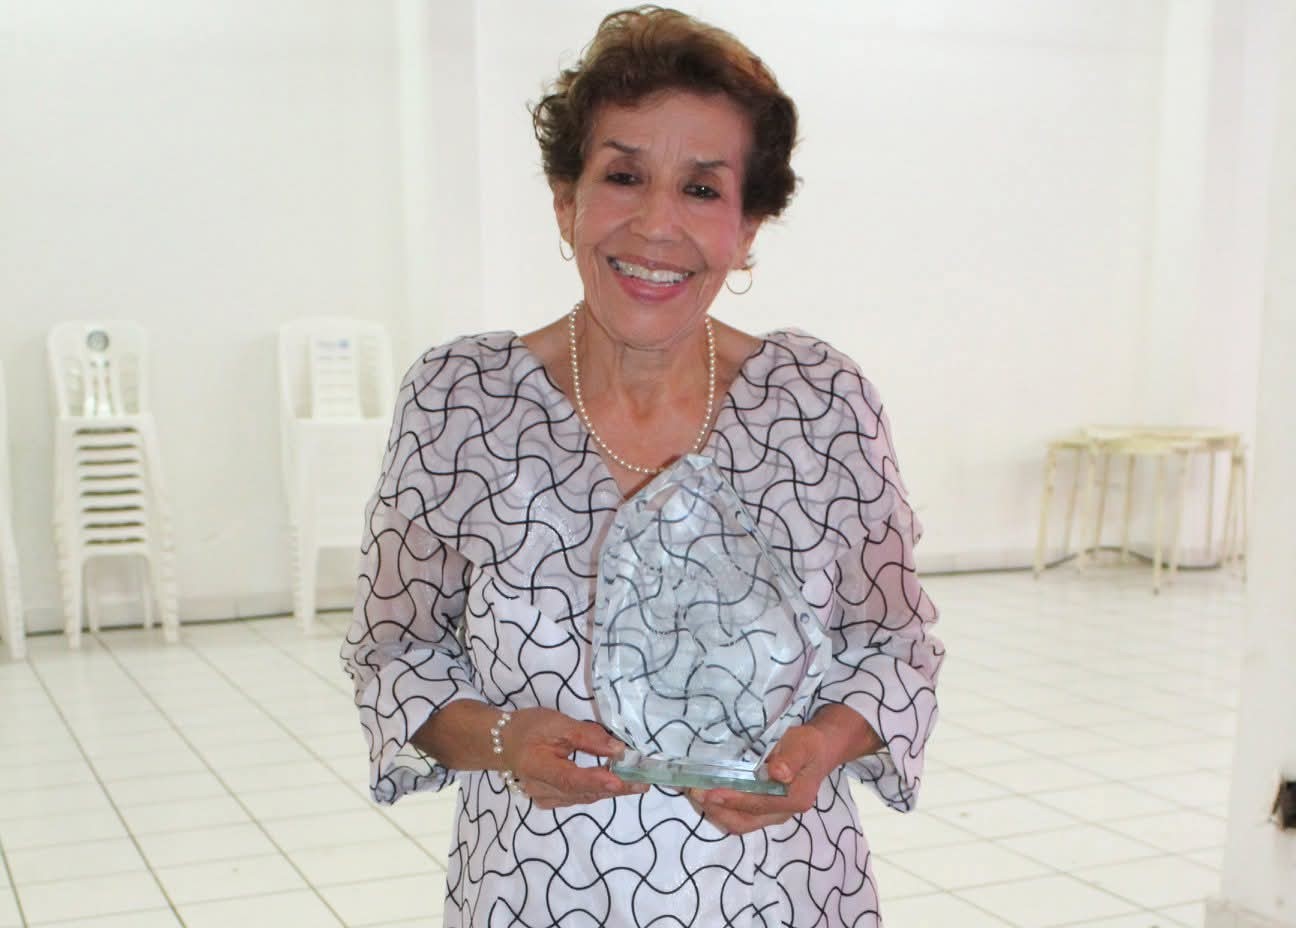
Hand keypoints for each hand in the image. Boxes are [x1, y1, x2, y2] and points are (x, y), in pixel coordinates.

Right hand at [502, 708, 647, 809]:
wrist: (503, 743)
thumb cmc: (530, 728)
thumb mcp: (557, 723)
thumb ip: (588, 737)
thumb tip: (618, 749)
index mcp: (538, 767)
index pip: (571, 779)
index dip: (597, 781)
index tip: (622, 781)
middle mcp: (542, 791)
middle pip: (583, 792)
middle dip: (616, 787)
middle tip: (644, 781)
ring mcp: (546, 800)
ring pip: (584, 797)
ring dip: (610, 790)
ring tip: (636, 781)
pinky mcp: (551, 801)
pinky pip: (579, 797)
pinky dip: (598, 790)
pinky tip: (614, 782)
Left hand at [687, 724, 834, 834]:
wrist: (821, 750)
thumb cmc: (810, 745)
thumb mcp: (804, 744)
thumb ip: (791, 758)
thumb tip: (777, 773)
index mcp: (794, 799)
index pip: (758, 805)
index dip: (732, 800)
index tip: (709, 792)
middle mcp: (783, 813)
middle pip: (745, 822)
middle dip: (717, 810)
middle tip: (694, 792)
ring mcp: (773, 814)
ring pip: (740, 823)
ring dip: (716, 812)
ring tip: (695, 794)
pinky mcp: (765, 809)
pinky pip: (740, 816)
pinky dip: (721, 809)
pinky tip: (707, 795)